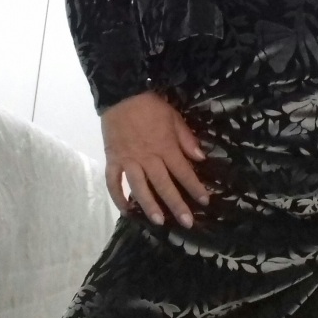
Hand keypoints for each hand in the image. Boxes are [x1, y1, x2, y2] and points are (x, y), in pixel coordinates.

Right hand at [101, 91, 208, 227]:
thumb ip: (186, 139)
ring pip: (139, 188)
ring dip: (149, 205)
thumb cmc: (151, 105)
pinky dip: (118, 197)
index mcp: (165, 147)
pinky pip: (114, 182)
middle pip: (164, 185)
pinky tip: (126, 209)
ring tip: (158, 221)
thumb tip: (200, 158)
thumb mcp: (174, 117)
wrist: (121, 95)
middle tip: (186, 222)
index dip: (195, 187)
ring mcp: (128, 161)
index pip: (183, 171)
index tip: (205, 201)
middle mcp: (147, 158)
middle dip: (176, 204)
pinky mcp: (113, 160)